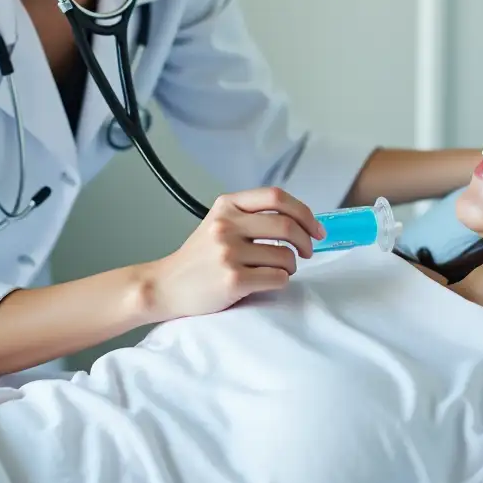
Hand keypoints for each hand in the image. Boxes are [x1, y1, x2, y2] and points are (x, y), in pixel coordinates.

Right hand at [147, 187, 325, 321]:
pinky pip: (277, 278)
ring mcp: (228, 252)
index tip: (315, 228)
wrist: (166, 286)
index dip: (304, 212)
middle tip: (307, 252)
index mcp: (226, 205)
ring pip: (285, 256)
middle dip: (306, 240)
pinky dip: (280, 281)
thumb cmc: (198, 258)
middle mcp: (226, 225)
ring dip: (290, 266)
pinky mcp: (233, 279)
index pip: (276, 196)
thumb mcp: (218, 223)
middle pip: (286, 225)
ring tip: (277, 270)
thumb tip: (301, 222)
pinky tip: (265, 282)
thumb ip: (250, 216)